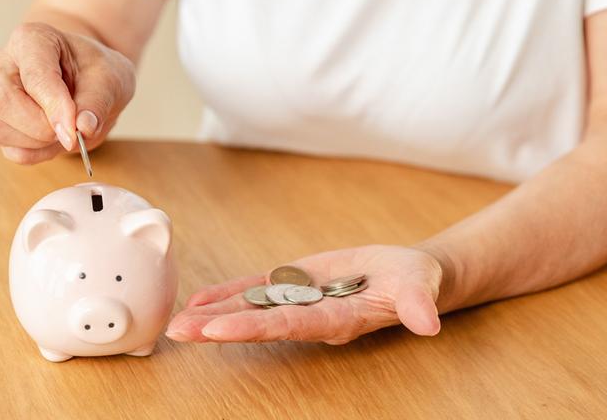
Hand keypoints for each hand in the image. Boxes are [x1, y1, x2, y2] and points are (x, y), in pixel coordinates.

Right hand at [0, 22, 134, 163]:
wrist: (93, 82)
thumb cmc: (98, 72)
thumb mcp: (112, 78)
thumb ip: (97, 102)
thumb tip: (83, 129)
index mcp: (31, 40)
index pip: (34, 75)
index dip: (54, 106)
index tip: (75, 131)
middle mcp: (5, 65)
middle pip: (3, 102)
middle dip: (42, 127)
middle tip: (75, 131)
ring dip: (39, 143)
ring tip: (69, 131)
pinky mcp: (0, 124)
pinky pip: (11, 150)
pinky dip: (38, 154)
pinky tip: (56, 141)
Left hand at [167, 245, 446, 344]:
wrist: (406, 274)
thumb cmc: (415, 282)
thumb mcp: (419, 288)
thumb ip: (418, 305)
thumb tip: (429, 324)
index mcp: (337, 320)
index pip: (291, 325)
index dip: (254, 326)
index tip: (219, 329)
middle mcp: (311, 315)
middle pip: (260, 322)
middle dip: (220, 326)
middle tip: (178, 332)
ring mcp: (300, 300)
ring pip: (251, 307)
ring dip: (214, 313)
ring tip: (177, 324)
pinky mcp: (296, 282)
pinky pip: (258, 289)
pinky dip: (229, 292)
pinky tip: (200, 300)